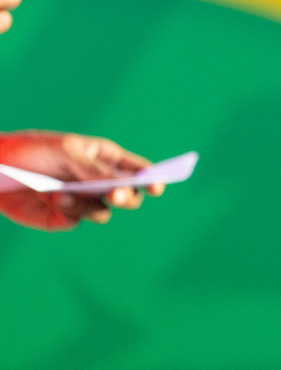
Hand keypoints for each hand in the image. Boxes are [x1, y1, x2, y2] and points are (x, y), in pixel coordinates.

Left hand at [0, 131, 164, 230]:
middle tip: (117, 195)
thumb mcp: (67, 152)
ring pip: (106, 211)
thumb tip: (123, 185)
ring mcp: (83, 200)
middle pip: (128, 195)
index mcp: (105, 159)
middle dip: (127, 196)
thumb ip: (96, 170)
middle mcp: (98, 182)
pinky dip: (72, 210)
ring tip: (68, 194)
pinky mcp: (65, 217)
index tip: (158, 185)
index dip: (152, 177)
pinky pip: (80, 219)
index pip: (137, 169)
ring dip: (92, 205)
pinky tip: (57, 198)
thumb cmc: (33, 150)